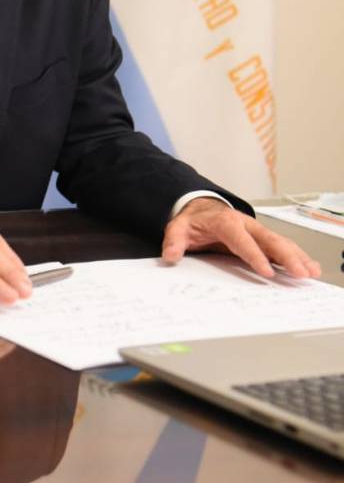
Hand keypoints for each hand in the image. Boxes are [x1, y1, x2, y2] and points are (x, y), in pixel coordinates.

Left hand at [162, 197, 320, 278]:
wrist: (200, 209)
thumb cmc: (192, 221)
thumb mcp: (178, 227)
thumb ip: (174, 241)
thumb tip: (171, 256)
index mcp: (226, 222)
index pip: (242, 241)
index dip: (255, 256)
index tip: (267, 272)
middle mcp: (246, 224)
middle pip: (269, 240)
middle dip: (286, 256)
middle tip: (300, 273)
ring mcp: (256, 231)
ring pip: (280, 242)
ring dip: (297, 257)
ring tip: (312, 272)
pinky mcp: (261, 238)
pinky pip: (281, 246)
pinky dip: (296, 256)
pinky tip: (310, 267)